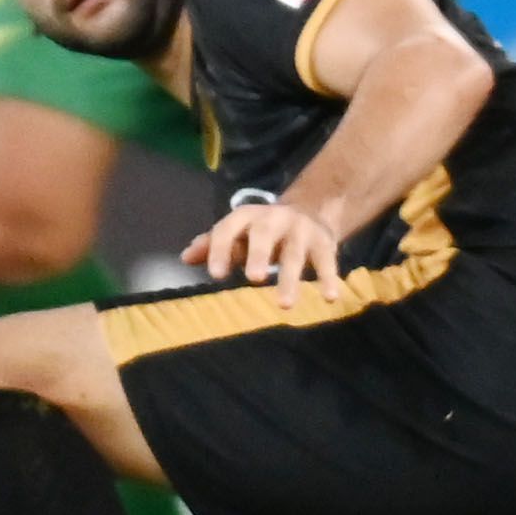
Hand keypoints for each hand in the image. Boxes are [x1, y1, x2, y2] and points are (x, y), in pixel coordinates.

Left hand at [188, 195, 345, 308]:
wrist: (311, 209)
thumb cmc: (262, 231)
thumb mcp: (238, 233)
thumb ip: (213, 245)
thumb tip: (185, 257)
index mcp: (247, 217)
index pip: (229, 229)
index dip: (221, 250)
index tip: (216, 276)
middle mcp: (274, 218)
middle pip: (265, 234)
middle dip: (260, 254)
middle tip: (255, 279)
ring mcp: (301, 230)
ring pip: (295, 254)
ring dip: (290, 279)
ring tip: (284, 305)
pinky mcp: (323, 243)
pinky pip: (326, 262)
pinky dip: (329, 279)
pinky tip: (330, 298)